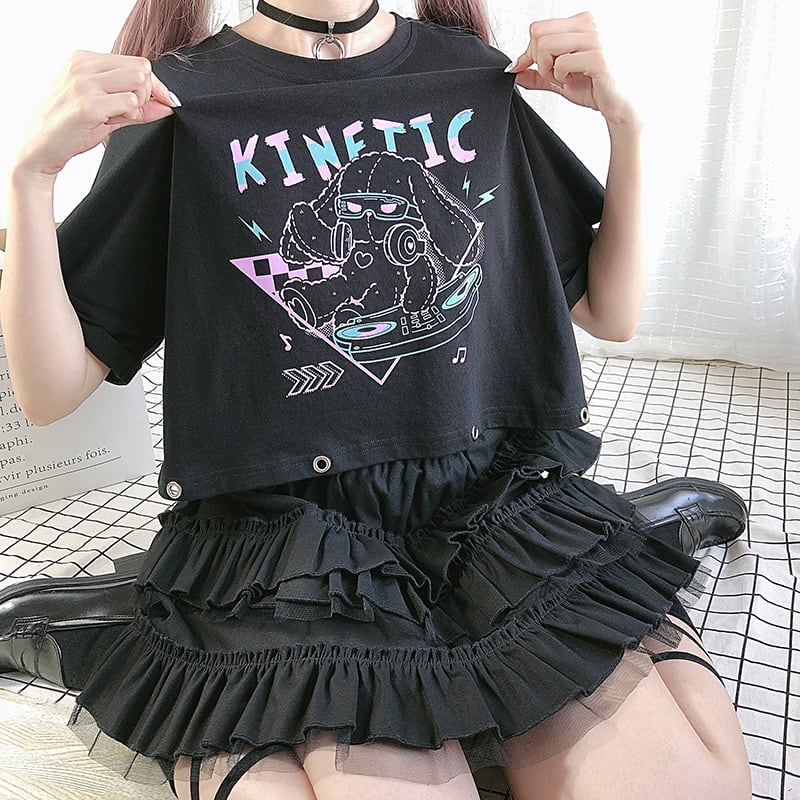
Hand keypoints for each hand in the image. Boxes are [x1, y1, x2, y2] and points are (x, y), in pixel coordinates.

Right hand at [14, 51, 179, 179]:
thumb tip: (169, 104)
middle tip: (129, 112)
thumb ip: (138, 107)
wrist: (39, 146)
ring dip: (137, 105)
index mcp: (84, 59)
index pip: (137, 62)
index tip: (162, 102)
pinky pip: (130, 104)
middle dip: (147, 94)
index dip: (154, 85)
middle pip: (142, 69)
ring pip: (138, 82)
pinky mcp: (88, 105)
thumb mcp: (106, 110)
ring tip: (117, 116)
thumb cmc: (69, 127)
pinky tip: (109, 121)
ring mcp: (84, 83)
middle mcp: (82, 65)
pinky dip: (129, 116)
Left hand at [505, 12, 637, 126]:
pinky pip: (560, 63)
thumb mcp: (561, 79)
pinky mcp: (598, 56)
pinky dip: (560, 78)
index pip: (539, 28)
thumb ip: (537, 74)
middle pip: (537, 34)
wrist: (622, 105)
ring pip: (545, 46)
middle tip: (553, 75)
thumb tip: (514, 70)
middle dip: (537, 61)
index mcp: (582, 22)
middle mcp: (590, 24)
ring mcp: (596, 38)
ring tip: (564, 78)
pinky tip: (575, 81)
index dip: (529, 51)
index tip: (526, 67)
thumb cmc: (598, 88)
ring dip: (548, 70)